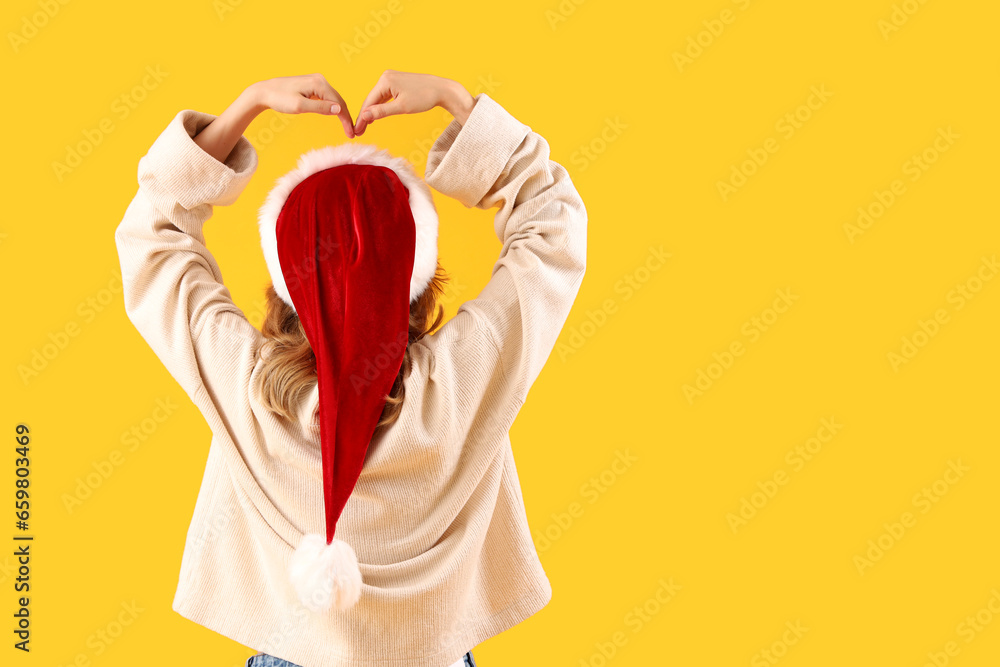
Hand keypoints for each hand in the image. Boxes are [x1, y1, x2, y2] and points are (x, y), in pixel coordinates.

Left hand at [251, 73, 355, 138]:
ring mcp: (316, 81)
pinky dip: (333, 108)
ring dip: (341, 113)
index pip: (339, 103)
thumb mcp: (300, 106)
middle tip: (352, 133)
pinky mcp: (312, 86)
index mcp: (319, 83)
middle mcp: (320, 79)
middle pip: (339, 100)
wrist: (264, 92)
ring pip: (334, 99)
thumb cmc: (279, 99)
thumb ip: (320, 108)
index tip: (351, 133)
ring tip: (347, 128)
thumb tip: (339, 110)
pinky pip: (327, 98)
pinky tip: (337, 117)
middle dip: (346, 117)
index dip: (346, 119)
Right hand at [353, 70, 472, 135]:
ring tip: (364, 127)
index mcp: (385, 80)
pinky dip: (380, 107)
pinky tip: (375, 116)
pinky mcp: (397, 82)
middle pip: (371, 100)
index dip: (361, 118)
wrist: (442, 90)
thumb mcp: (401, 107)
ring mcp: (391, 78)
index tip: (356, 131)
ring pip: (377, 99)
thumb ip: (382, 112)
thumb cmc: (424, 97)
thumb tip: (364, 116)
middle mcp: (386, 76)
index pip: (368, 102)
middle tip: (358, 132)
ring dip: (372, 112)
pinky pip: (384, 96)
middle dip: (365, 116)